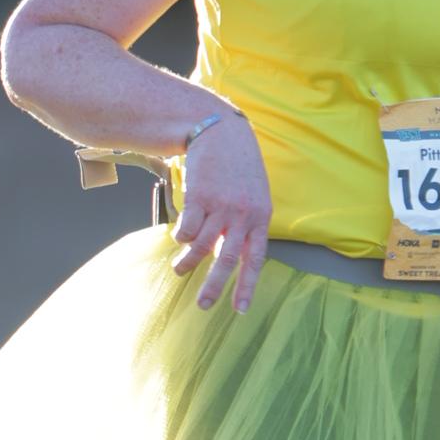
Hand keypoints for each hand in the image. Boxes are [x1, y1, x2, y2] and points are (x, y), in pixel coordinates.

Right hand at [170, 111, 271, 312]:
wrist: (221, 131)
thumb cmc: (237, 165)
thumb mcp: (252, 195)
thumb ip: (244, 224)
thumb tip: (223, 254)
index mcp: (261, 218)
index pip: (255, 260)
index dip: (246, 286)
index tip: (239, 309)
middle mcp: (243, 216)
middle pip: (227, 260)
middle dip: (214, 286)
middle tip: (203, 305)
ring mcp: (221, 206)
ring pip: (201, 246)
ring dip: (188, 262)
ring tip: (179, 270)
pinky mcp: (200, 197)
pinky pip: (186, 228)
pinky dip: (180, 236)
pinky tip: (178, 237)